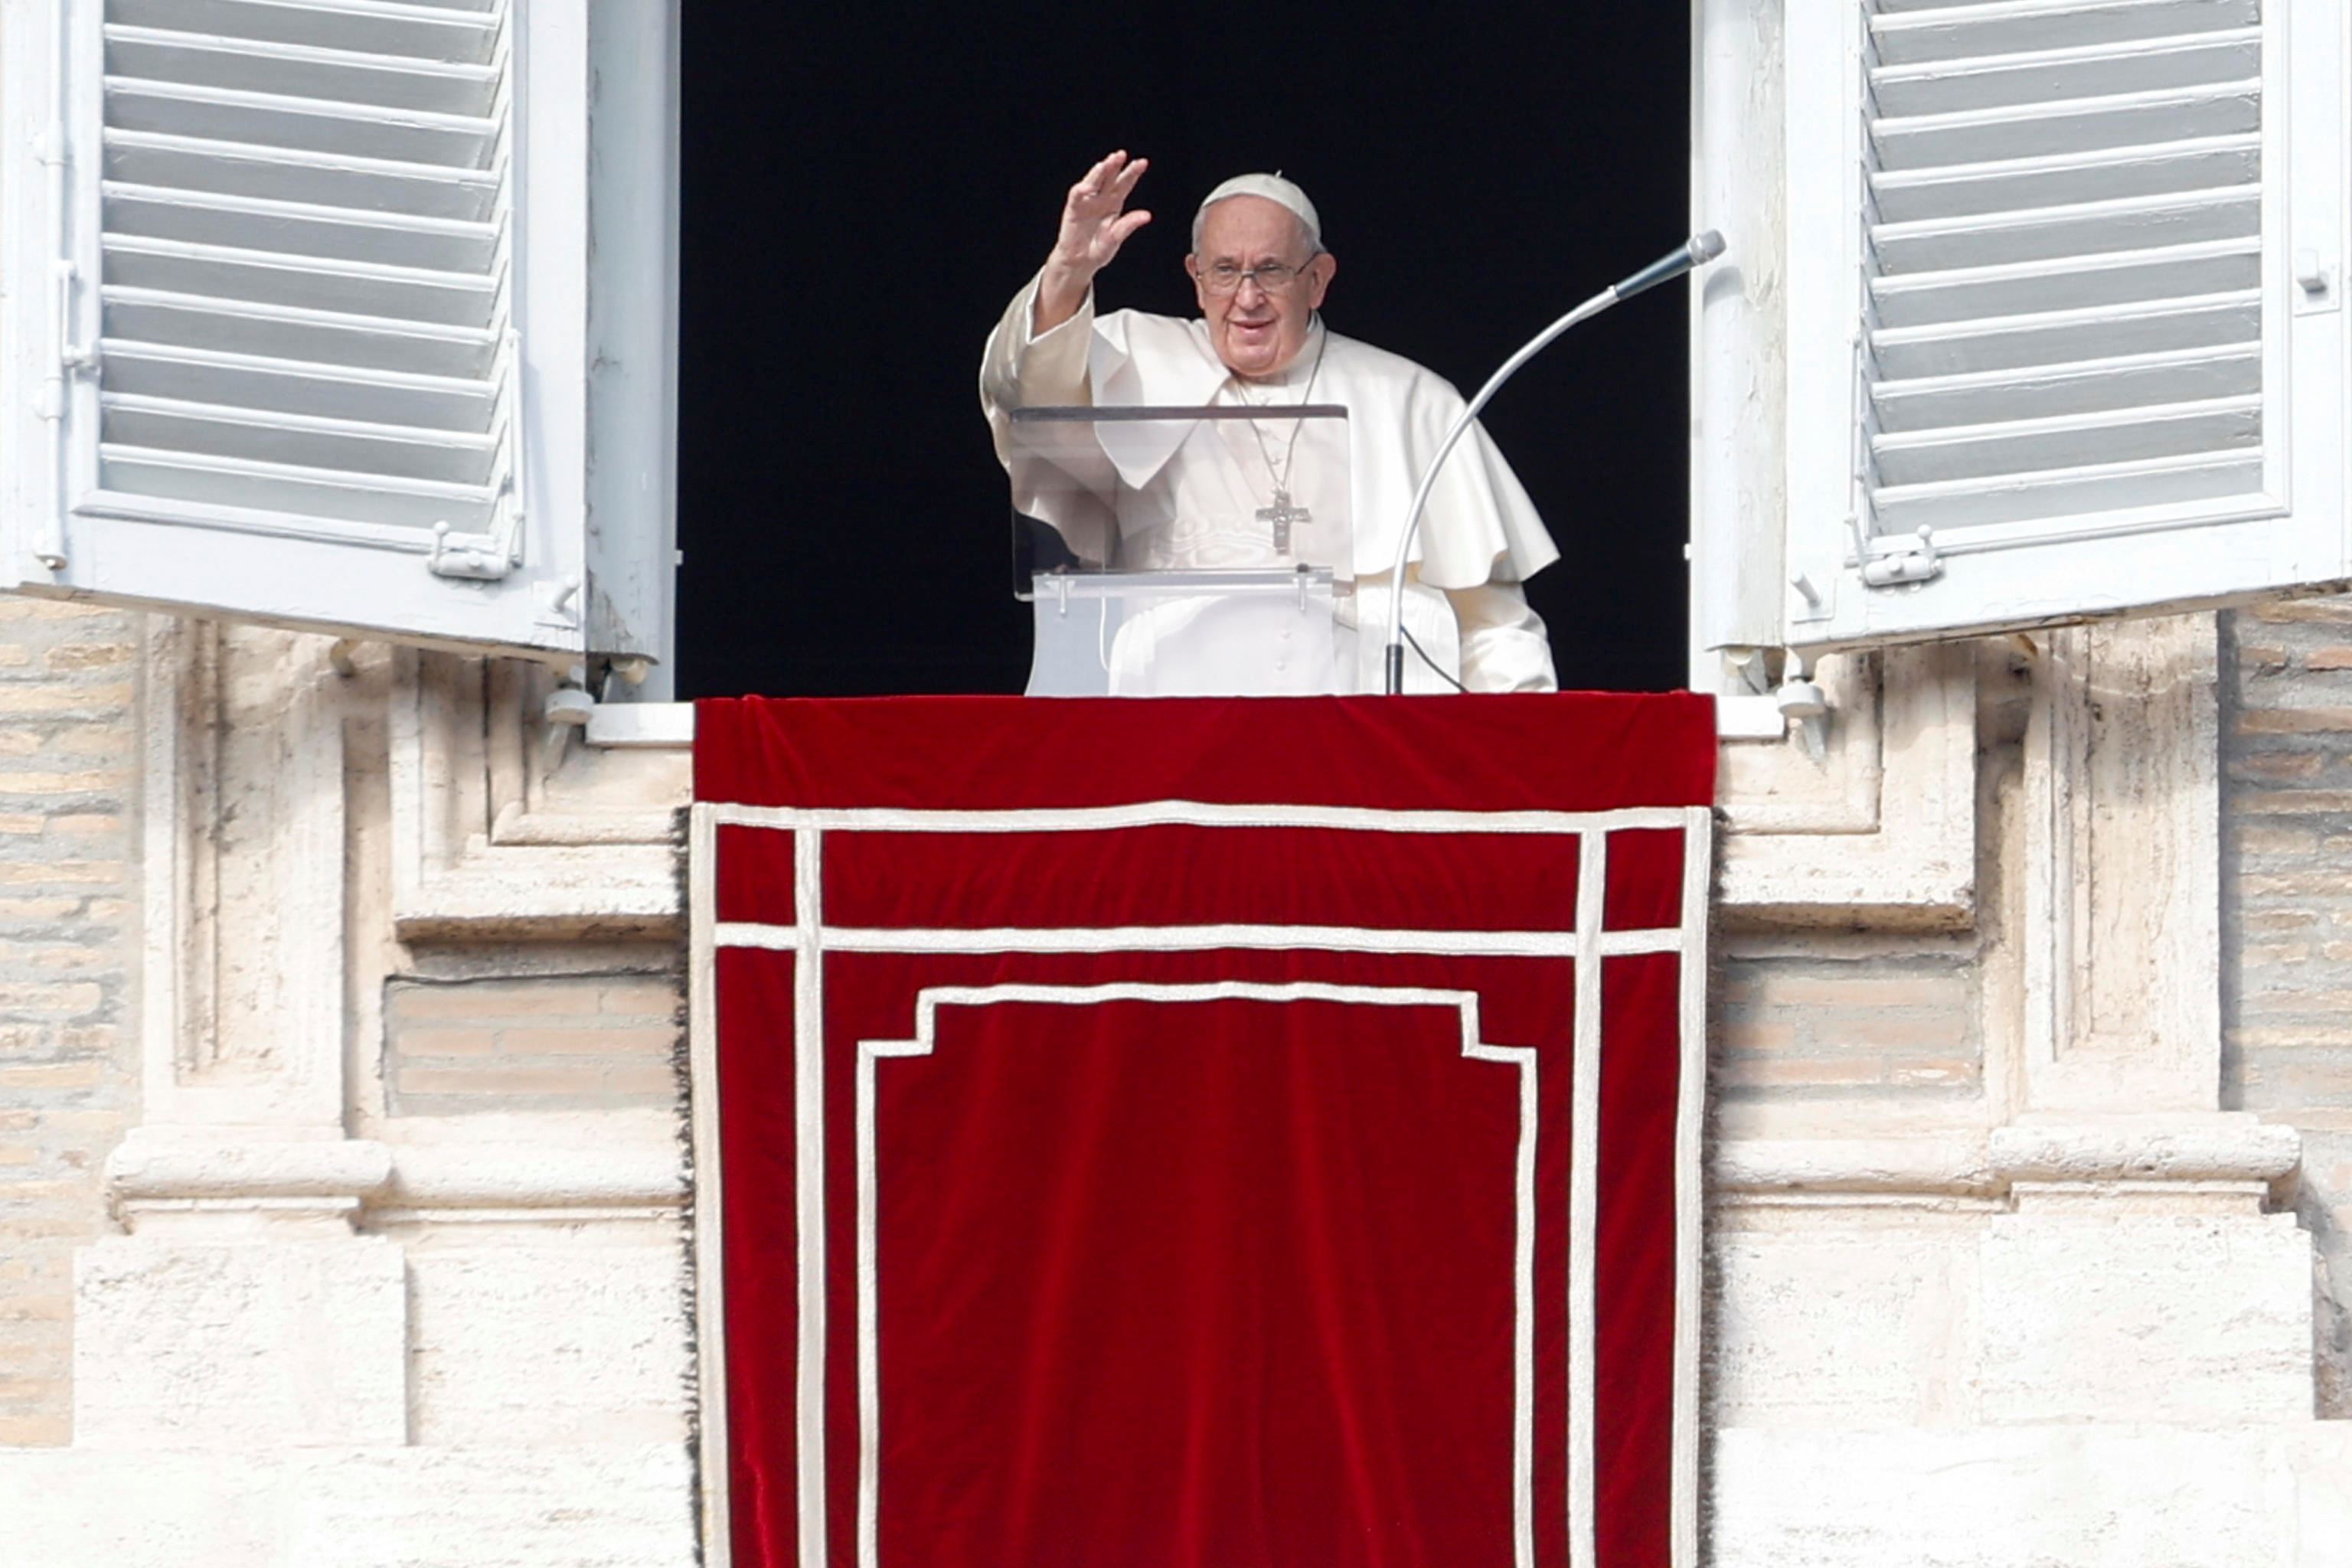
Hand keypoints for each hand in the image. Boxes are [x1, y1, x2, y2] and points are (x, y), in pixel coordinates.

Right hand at [1036, 152, 1150, 331]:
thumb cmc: (1098, 249)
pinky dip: (1082, 190)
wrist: (1080, 261)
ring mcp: (1087, 201)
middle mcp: (1101, 198)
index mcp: (1114, 203)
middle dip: (1115, 166)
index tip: (1143, 162)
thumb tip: (1147, 215)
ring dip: (1099, 172)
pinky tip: (1088, 186)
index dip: (1133, 172)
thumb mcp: (1116, 238)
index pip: (1125, 184)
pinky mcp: (1074, 208)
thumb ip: (1128, 225)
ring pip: (1093, 182)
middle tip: (1121, 155)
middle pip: (1109, 178)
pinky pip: (1077, 196)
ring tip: (1106, 163)